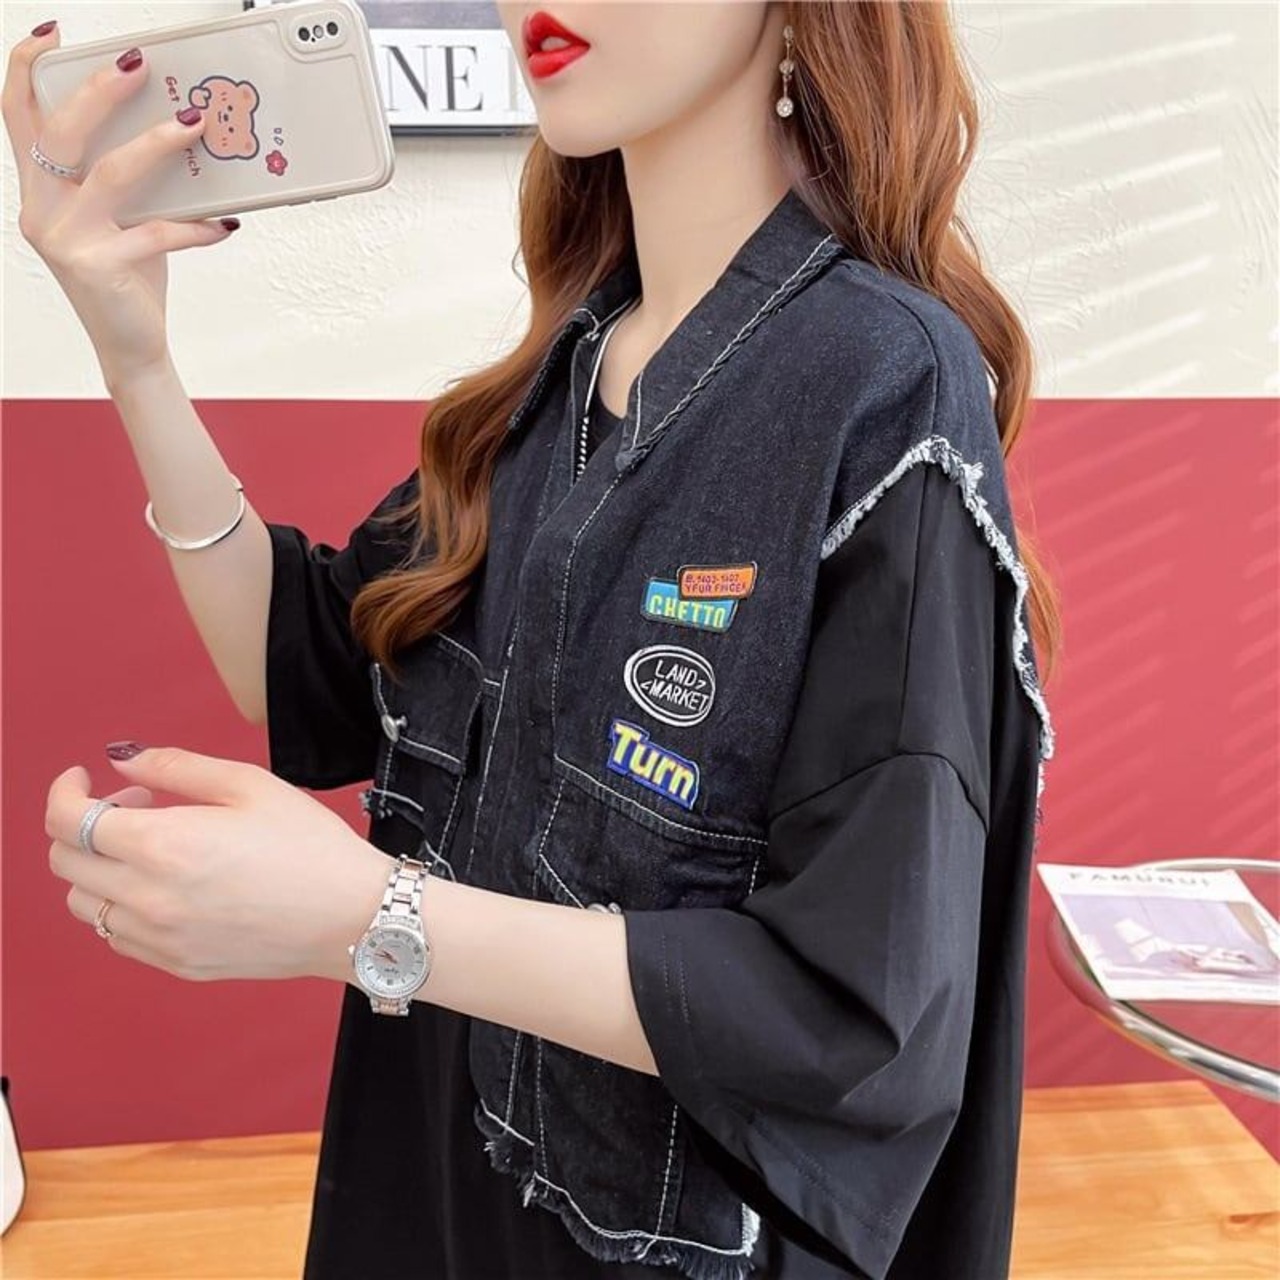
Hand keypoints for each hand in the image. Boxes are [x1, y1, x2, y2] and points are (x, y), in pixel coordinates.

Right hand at [3, 22, 238, 386]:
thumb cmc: (128, 275)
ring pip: (108, 174)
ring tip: (194, 126)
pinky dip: (194, 227)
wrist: (130, 344)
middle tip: (138, 66)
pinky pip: (155, 233)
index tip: (52, 34)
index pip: (17, 116)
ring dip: (155, 145)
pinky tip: (223, 224)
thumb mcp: (121, 218)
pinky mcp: (97, 267)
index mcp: (38, 190)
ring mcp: (64, 239)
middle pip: (60, 133)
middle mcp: (40, 211)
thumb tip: (177, 127)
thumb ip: (127, 178)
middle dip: (99, 92)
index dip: (26, 69)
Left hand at [46, 744, 395, 982]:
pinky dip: (123, 904)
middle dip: (86, 824)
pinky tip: (170, 884)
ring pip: (85, 903)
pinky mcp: (177, 964)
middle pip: (66, 862)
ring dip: (101, 867)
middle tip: (139, 804)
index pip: (69, 822)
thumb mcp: (250, 785)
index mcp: (164, 846)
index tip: (81, 779)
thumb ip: (178, 767)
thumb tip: (123, 760)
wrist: (352, 916)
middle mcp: (149, 898)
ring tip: (156, 848)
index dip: (65, 792)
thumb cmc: (311, 846)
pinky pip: (117, 935)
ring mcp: (160, 939)